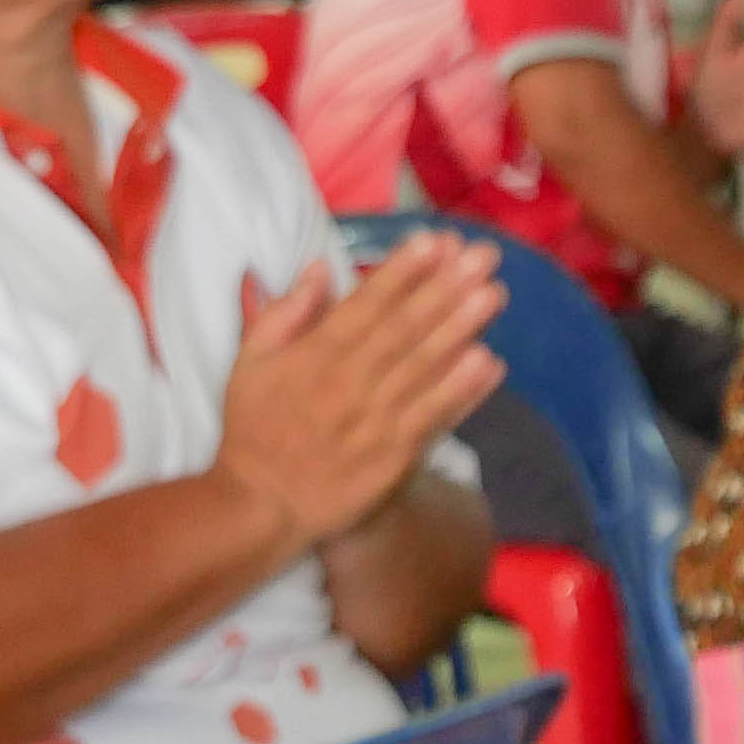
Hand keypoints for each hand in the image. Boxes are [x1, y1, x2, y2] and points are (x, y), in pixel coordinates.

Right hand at [218, 238, 503, 545]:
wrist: (261, 504)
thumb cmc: (255, 428)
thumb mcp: (250, 361)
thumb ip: (285, 312)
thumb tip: (318, 267)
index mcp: (316, 353)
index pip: (366, 302)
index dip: (403, 269)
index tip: (434, 240)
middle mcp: (350, 379)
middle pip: (404, 326)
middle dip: (445, 287)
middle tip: (481, 255)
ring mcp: (376, 418)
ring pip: (424, 366)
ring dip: (461, 328)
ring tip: (493, 294)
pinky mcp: (395, 454)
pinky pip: (433, 416)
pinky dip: (462, 390)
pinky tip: (490, 362)